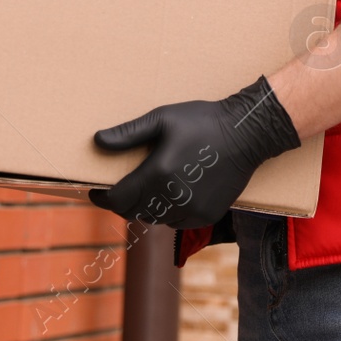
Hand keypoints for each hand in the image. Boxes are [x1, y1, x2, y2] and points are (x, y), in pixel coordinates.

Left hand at [87, 76, 300, 228]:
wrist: (246, 134)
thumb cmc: (201, 121)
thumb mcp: (162, 119)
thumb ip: (128, 134)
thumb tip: (97, 142)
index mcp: (158, 174)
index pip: (118, 199)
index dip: (102, 197)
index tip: (94, 191)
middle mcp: (173, 198)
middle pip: (133, 212)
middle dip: (123, 202)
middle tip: (119, 188)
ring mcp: (192, 210)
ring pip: (155, 219)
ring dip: (145, 207)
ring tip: (146, 188)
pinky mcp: (207, 215)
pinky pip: (176, 221)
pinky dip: (168, 212)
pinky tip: (171, 193)